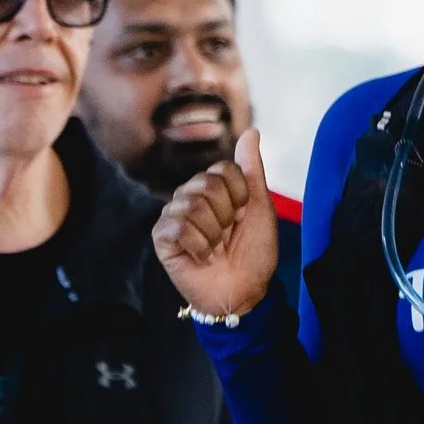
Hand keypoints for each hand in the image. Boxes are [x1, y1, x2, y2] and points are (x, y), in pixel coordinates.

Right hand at [153, 134, 281, 323]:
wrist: (244, 291)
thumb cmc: (254, 252)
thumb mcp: (260, 207)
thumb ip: (252, 170)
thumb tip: (252, 131)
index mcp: (214, 187)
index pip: (223, 169)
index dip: (241, 195)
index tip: (243, 216)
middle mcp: (191, 196)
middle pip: (208, 184)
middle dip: (226, 215)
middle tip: (228, 235)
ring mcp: (174, 216)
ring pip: (193, 205)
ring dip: (213, 234)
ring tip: (215, 248)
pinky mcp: (162, 238)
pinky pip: (177, 227)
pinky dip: (198, 246)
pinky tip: (201, 257)